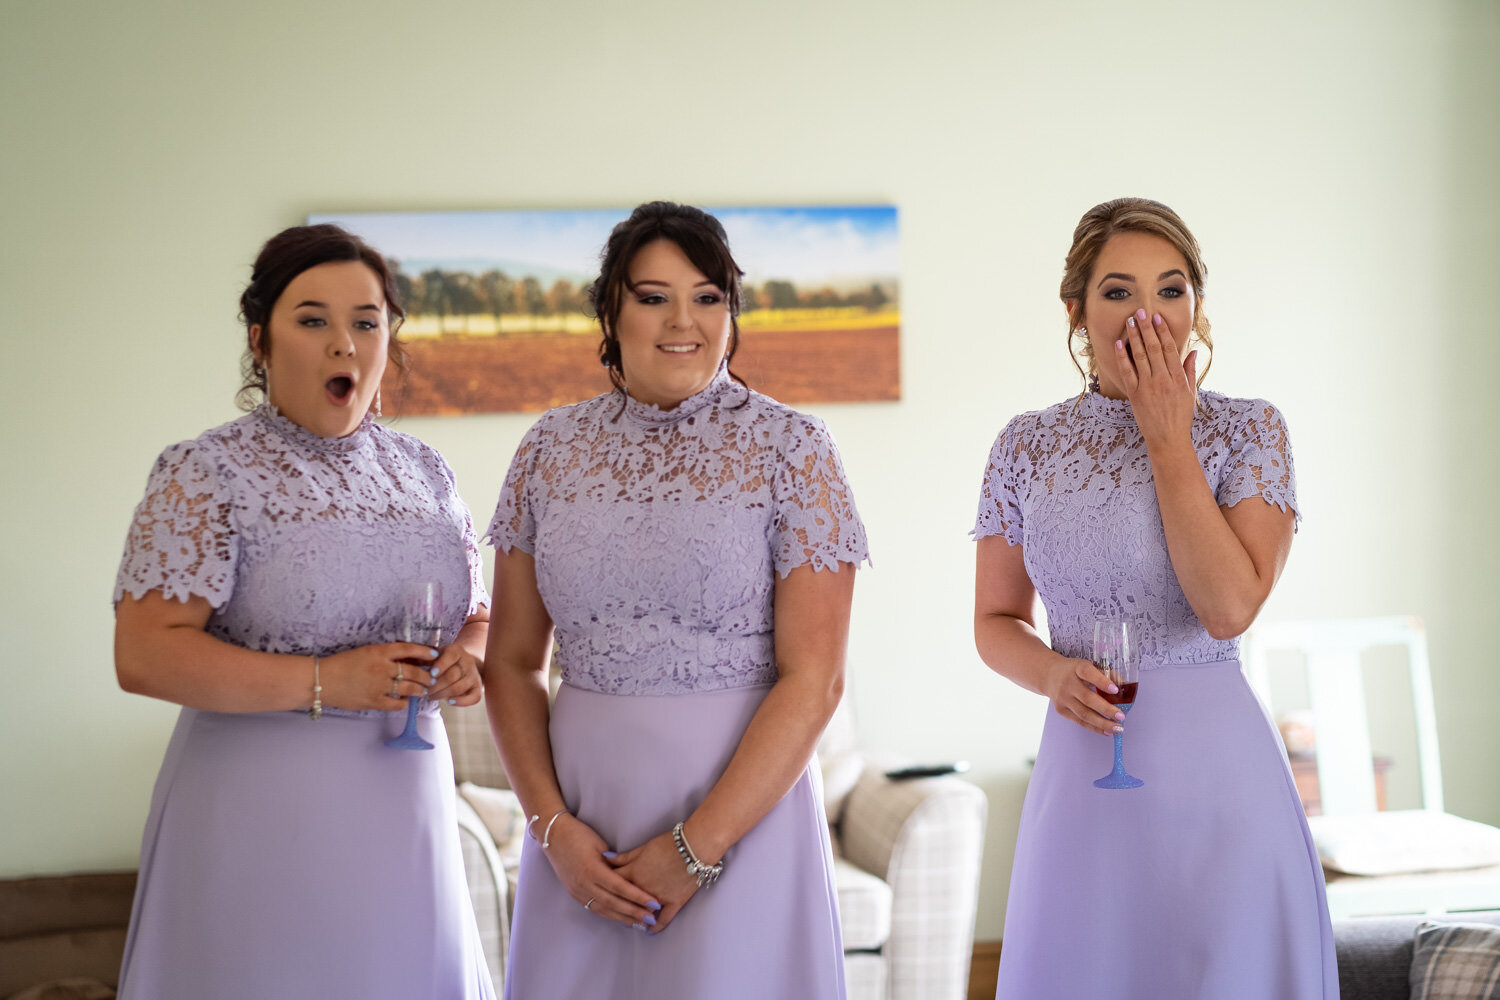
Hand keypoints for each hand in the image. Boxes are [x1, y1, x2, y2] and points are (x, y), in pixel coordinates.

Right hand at [320, 642, 435, 710]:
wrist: (322, 680)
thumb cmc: (342, 664)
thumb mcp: (364, 653)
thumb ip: (384, 656)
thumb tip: (406, 661)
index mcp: (379, 651)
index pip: (408, 649)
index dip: (424, 651)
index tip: (434, 654)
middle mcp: (382, 667)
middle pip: (413, 671)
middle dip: (426, 676)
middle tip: (432, 678)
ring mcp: (378, 685)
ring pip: (409, 688)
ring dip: (419, 690)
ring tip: (422, 690)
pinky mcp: (373, 700)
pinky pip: (396, 704)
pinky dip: (403, 703)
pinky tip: (404, 701)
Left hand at [427, 642, 481, 705]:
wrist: (464, 663)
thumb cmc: (443, 661)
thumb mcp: (436, 655)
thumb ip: (425, 660)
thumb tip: (413, 669)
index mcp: (456, 650)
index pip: (451, 656)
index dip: (441, 665)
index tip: (431, 674)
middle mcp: (468, 661)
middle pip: (452, 675)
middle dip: (436, 686)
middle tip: (425, 691)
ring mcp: (474, 675)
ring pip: (459, 687)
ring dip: (443, 694)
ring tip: (431, 696)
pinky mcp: (478, 687)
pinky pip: (474, 697)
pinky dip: (462, 702)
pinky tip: (450, 701)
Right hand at [541, 814, 661, 929]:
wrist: (554, 836)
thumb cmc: (580, 835)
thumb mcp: (600, 845)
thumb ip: (614, 864)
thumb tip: (630, 877)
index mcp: (592, 869)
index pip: (620, 888)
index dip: (638, 897)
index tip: (654, 903)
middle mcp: (584, 884)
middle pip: (613, 903)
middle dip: (634, 913)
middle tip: (652, 920)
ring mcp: (577, 891)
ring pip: (604, 910)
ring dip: (623, 918)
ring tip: (640, 924)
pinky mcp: (574, 894)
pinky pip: (594, 908)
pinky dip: (610, 915)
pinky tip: (621, 919)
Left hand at [607, 830, 701, 934]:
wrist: (694, 846)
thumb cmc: (669, 843)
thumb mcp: (644, 847)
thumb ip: (624, 857)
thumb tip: (605, 859)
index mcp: (633, 872)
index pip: (612, 882)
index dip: (606, 885)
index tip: (603, 888)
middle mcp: (642, 888)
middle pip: (624, 900)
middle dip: (617, 903)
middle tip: (612, 906)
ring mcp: (658, 898)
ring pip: (641, 913)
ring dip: (633, 917)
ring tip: (628, 920)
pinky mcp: (674, 903)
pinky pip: (663, 920)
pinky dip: (655, 927)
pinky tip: (649, 930)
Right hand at [1044, 655, 1126, 735]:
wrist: (1050, 675)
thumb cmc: (1075, 671)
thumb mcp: (1089, 666)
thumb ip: (1108, 674)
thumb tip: (1126, 688)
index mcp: (1077, 668)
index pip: (1088, 673)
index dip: (1102, 681)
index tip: (1115, 690)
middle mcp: (1068, 683)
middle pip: (1087, 698)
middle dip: (1106, 709)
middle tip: (1121, 716)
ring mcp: (1063, 698)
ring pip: (1084, 714)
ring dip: (1102, 723)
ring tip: (1117, 728)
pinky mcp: (1061, 710)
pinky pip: (1080, 721)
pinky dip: (1095, 728)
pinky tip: (1107, 731)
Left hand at [1116, 308, 1197, 448]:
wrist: (1168, 439)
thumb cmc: (1180, 417)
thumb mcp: (1190, 393)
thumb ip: (1189, 371)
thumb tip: (1193, 351)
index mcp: (1178, 378)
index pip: (1169, 349)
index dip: (1162, 332)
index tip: (1157, 318)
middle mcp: (1163, 380)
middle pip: (1153, 348)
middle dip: (1146, 329)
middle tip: (1140, 312)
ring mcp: (1148, 387)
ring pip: (1140, 357)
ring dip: (1134, 337)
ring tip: (1130, 322)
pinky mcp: (1135, 395)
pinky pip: (1127, 372)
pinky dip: (1122, 357)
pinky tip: (1119, 344)